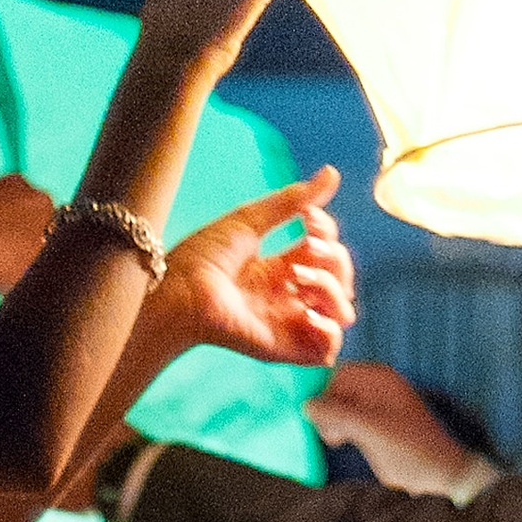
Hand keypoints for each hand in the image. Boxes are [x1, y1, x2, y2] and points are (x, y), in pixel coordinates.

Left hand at [157, 171, 353, 367]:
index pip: (326, 251)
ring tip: (299, 277)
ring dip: (332, 288)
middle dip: (335, 258)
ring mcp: (288, 323)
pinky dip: (329, 329)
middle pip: (340, 280)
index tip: (307, 217)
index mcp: (281, 268)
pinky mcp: (284, 348)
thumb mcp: (252, 218)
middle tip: (307, 248)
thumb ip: (293, 200)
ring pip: (341, 312)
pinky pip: (327, 350)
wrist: (180, 288)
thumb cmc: (205, 254)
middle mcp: (289, 296)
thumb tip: (332, 171)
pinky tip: (307, 310)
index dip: (327, 230)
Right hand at [306, 360, 483, 497]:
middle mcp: (378, 385)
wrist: (441, 474)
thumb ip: (337, 414)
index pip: (338, 373)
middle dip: (327, 409)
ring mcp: (378, 404)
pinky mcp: (377, 422)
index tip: (315, 417)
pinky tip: (341, 441)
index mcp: (379, 378)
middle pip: (337, 388)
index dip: (323, 392)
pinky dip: (341, 427)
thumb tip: (306, 404)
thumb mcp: (370, 430)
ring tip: (337, 440)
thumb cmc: (409, 448)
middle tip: (330, 434)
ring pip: (341, 404)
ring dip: (332, 420)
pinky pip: (349, 417)